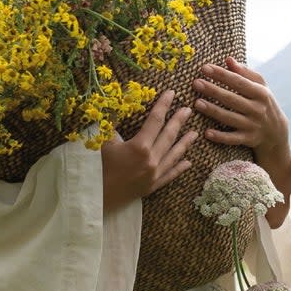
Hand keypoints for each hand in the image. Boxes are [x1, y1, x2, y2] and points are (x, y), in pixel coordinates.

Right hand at [100, 89, 196, 212]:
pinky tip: (188, 162)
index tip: (171, 93)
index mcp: (140, 146)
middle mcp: (151, 160)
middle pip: (168, 136)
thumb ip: (113, 124)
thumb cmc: (97, 167)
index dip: (163, 105)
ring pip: (173, 155)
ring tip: (195, 133)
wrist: (96, 197)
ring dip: (184, 143)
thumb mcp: (104, 142)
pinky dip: (179, 167)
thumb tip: (117, 106)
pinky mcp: (152, 186)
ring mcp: (154, 174)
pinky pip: (170, 175)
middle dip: (178, 121)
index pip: (155, 120)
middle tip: (188, 110)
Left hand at [192, 57, 289, 163]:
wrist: (276, 132)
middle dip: (213, 90)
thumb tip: (228, 59)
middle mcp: (257, 109)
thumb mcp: (260, 86)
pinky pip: (232, 139)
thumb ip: (245, 72)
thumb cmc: (263, 103)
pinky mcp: (248, 139)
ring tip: (196, 103)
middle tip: (196, 83)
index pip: (238, 82)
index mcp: (261, 93)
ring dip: (213, 111)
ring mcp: (253, 125)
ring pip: (230, 118)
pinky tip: (206, 132)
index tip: (205, 68)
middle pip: (232, 99)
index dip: (221, 74)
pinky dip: (220, 137)